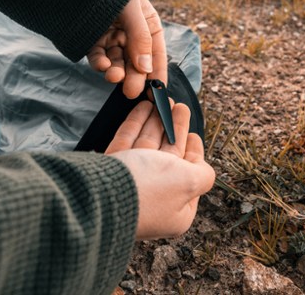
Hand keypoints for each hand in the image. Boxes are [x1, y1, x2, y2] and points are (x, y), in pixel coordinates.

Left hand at [87, 0, 166, 98]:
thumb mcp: (131, 8)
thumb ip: (140, 37)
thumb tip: (146, 68)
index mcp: (148, 25)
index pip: (156, 53)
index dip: (158, 72)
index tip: (157, 90)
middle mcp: (132, 35)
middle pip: (136, 62)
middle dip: (134, 76)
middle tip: (131, 91)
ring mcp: (112, 39)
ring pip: (117, 62)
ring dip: (117, 71)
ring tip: (113, 77)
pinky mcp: (93, 41)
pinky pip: (99, 57)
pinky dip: (100, 63)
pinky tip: (102, 66)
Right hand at [106, 101, 214, 239]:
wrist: (101, 194)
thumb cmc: (150, 190)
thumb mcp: (189, 183)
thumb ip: (203, 174)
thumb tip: (203, 169)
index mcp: (175, 205)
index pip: (188, 174)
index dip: (193, 152)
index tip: (193, 135)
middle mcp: (154, 194)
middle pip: (168, 154)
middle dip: (175, 129)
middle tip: (180, 107)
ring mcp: (132, 180)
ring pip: (148, 144)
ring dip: (157, 120)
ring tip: (164, 100)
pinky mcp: (113, 166)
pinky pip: (128, 140)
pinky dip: (137, 122)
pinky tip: (144, 106)